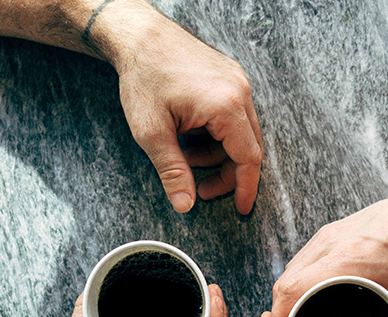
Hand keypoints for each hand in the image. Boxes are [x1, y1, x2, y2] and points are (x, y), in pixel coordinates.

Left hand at [110, 9, 262, 214]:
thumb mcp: (152, 132)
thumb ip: (172, 171)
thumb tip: (186, 205)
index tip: (241, 209)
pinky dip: (217, 134)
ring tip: (185, 157)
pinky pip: (234, 115)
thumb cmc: (143, 77)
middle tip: (201, 189)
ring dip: (218, 153)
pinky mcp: (229, 77)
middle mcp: (239, 91)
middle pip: (249, 147)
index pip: (248, 158)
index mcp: (226, 105)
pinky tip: (191, 136)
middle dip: (226, 173)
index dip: (245, 187)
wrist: (139, 35)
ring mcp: (237, 81)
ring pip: (241, 133)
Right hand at [268, 193, 387, 316]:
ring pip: (288, 271)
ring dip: (284, 297)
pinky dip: (294, 281)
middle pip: (284, 283)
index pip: (293, 290)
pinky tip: (301, 296)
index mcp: (347, 260)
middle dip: (277, 314)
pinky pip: (300, 260)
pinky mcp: (327, 232)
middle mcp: (329, 245)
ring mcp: (325, 236)